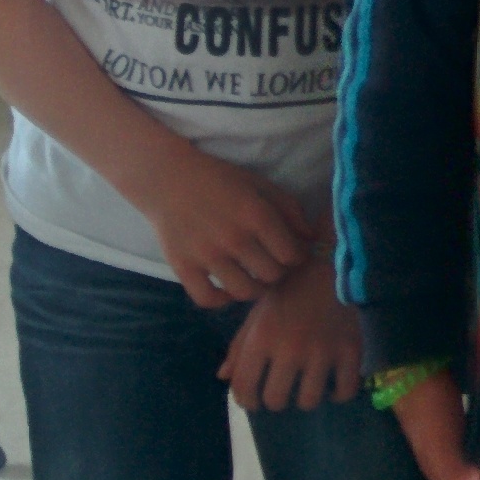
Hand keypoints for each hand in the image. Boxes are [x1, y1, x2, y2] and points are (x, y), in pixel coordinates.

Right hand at [134, 139, 311, 307]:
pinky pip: (208, 299)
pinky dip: (222, 299)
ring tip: (255, 278)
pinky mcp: (182, 267)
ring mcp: (207, 255)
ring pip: (245, 291)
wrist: (169, 180)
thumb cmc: (221, 181)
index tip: (292, 254)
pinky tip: (227, 287)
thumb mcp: (261, 186)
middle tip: (274, 265)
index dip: (297, 258)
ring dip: (255, 289)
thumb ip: (290, 210)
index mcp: (257, 216)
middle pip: (272, 275)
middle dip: (279, 273)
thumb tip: (311, 239)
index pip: (292, 256)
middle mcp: (234, 238)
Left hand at [218, 256, 361, 410]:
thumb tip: (224, 377)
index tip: (253, 401)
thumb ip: (239, 347)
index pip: (244, 387)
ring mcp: (322, 351)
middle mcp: (289, 349)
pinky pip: (345, 389)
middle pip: (276, 400)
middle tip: (282, 392)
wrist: (331, 264)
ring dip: (305, 399)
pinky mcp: (351, 350)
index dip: (246, 401)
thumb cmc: (288, 289)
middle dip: (275, 401)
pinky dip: (339, 395)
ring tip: (307, 389)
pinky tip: (334, 387)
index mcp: (261, 339)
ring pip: (309, 400)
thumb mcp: (257, 314)